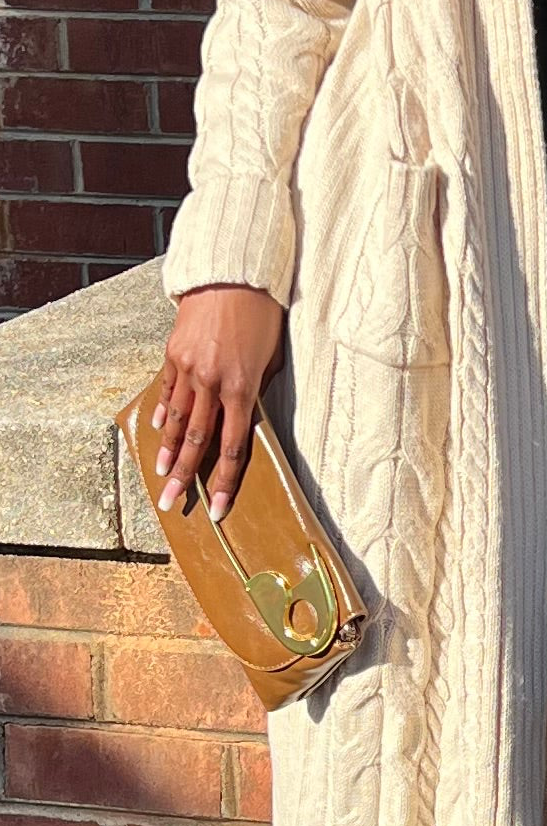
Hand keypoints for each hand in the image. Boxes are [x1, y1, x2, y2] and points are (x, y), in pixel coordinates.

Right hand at [151, 284, 284, 519]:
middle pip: (197, 441)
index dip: (224, 480)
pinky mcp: (174, 353)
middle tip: (171, 503)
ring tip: (160, 475)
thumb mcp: (271, 355)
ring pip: (177, 420)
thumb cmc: (262, 314)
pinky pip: (167, 390)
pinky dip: (163, 412)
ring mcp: (189, 368)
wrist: (233, 273)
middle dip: (185, 477)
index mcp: (243, 388)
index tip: (216, 508)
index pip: (231, 446)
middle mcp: (213, 383)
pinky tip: (160, 431)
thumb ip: (257, 388)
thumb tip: (246, 411)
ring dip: (168, 451)